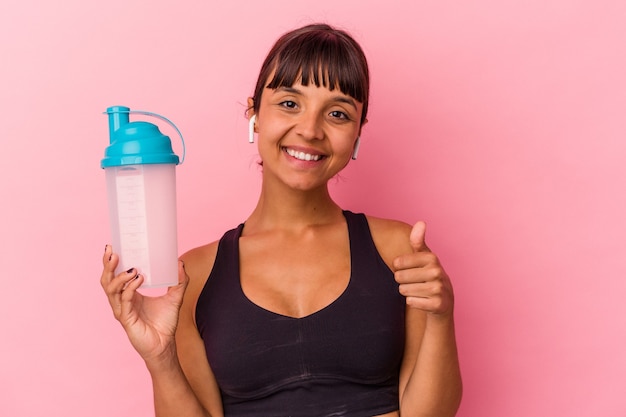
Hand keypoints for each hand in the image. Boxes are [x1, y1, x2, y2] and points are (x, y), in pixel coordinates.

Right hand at [100, 245, 188, 361]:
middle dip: (108, 266)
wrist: (165, 345)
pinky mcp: (126, 319)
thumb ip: (179, 281)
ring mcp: (122, 310)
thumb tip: (180, 263)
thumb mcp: (175, 297)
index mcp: (129, 294)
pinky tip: (139, 278)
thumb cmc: (165, 323)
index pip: (114, 275)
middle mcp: (122, 301)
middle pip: (107, 280)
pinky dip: (130, 288)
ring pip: (111, 289)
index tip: (113, 246)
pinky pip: (124, 300)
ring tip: (132, 268)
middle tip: (113, 252)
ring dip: (119, 276)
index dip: (111, 262)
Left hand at [393, 222, 453, 315]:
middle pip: (399, 277)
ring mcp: (438, 288)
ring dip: (407, 292)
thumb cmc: (429, 274)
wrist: (445, 300)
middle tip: (413, 282)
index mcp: (432, 258)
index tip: (407, 269)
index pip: (398, 262)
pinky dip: (412, 302)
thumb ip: (418, 240)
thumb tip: (421, 222)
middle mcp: (437, 272)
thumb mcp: (424, 256)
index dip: (398, 267)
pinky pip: (411, 302)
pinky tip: (421, 300)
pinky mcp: (437, 304)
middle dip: (402, 281)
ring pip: (403, 290)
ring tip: (417, 290)